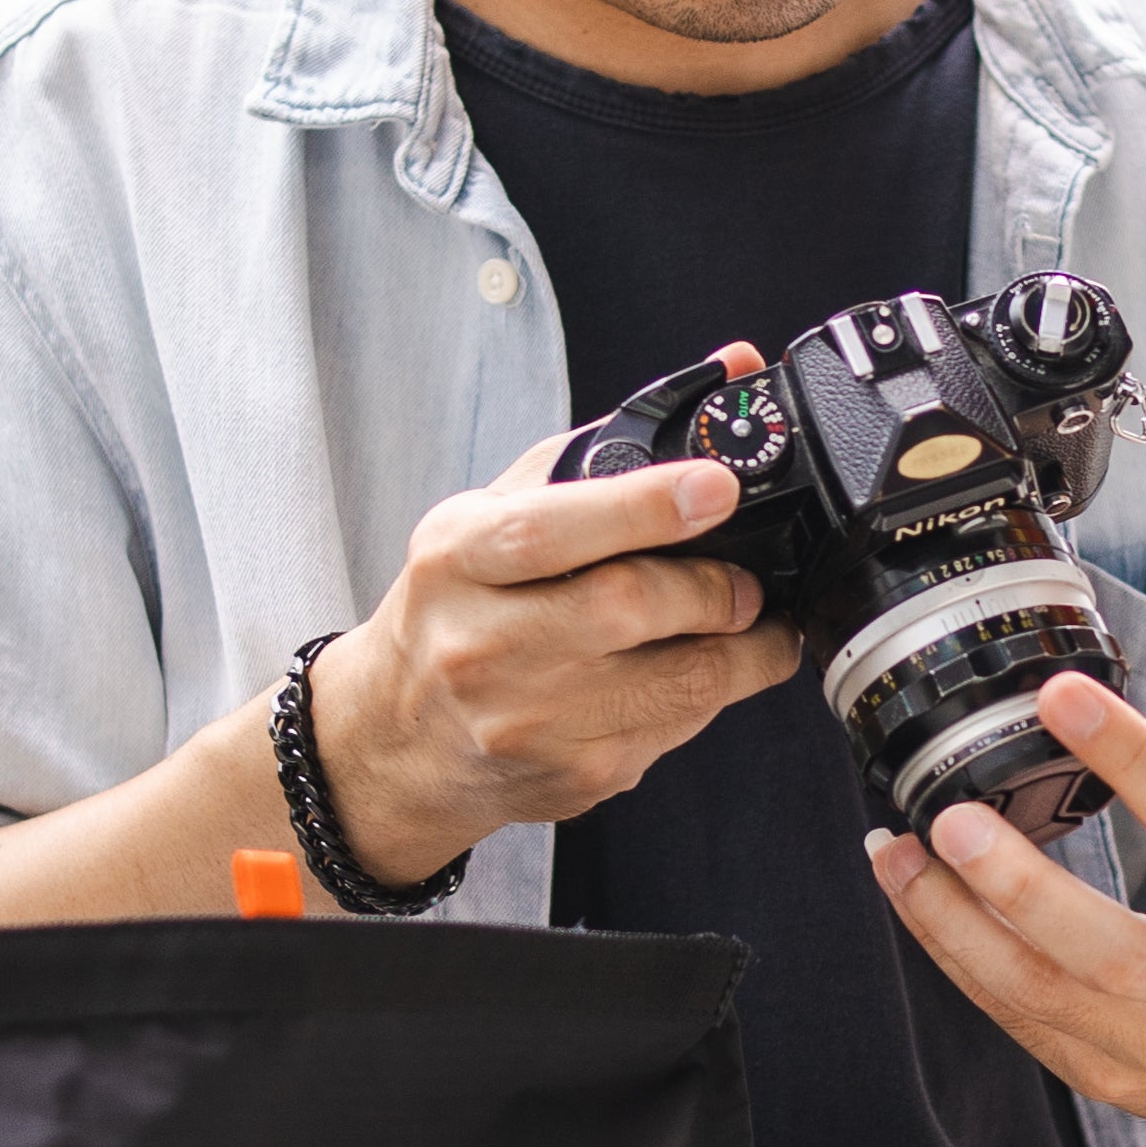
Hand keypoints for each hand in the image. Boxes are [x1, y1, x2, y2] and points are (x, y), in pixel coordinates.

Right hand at [317, 357, 802, 883]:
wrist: (400, 738)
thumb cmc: (461, 605)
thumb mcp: (500, 509)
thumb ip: (613, 442)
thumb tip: (733, 370)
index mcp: (458, 558)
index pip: (552, 530)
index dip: (645, 506)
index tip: (717, 486)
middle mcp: (480, 644)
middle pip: (626, 608)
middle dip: (713, 587)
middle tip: (745, 578)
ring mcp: (526, 721)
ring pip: (676, 681)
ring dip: (741, 647)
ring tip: (746, 620)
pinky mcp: (575, 776)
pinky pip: (679, 729)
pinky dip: (711, 693)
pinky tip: (698, 669)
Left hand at [866, 673, 1145, 1145]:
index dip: (1126, 754)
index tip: (1061, 698)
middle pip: (1097, 944)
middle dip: (1011, 882)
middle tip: (948, 820)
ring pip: (1033, 993)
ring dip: (947, 922)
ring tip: (890, 852)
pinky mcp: (1113, 1077)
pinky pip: (1019, 1021)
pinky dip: (960, 962)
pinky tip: (920, 905)